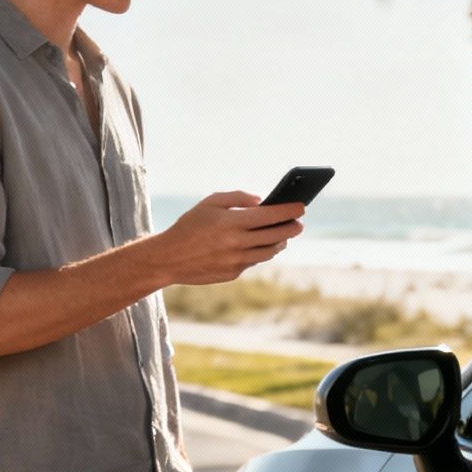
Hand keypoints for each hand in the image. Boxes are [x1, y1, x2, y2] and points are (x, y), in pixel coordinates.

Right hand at [147, 191, 305, 285]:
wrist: (169, 258)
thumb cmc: (190, 225)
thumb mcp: (209, 203)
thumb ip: (237, 197)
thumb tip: (261, 201)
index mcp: (231, 222)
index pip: (270, 216)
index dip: (289, 211)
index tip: (302, 206)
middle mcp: (236, 243)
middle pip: (275, 236)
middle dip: (291, 228)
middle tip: (300, 223)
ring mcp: (235, 261)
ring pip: (268, 252)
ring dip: (280, 243)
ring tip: (284, 236)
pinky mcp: (233, 274)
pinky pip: (253, 261)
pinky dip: (261, 252)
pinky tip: (264, 246)